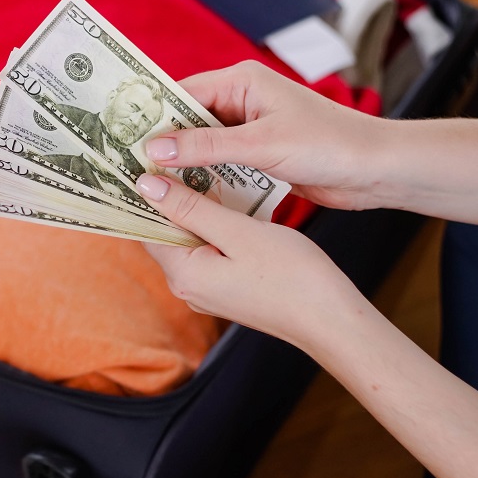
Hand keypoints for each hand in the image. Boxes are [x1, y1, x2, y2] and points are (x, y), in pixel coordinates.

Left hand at [136, 173, 367, 349]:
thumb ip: (191, 208)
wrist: (333, 321)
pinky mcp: (227, 287)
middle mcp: (187, 286)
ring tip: (200, 169)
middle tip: (174, 156)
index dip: (144, 192)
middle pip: (165, 232)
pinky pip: (208, 248)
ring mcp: (207, 289)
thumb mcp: (239, 232)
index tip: (145, 159)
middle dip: (169, 195)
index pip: (144, 227)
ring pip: (189, 238)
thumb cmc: (292, 277)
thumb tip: (146, 185)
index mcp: (183, 274)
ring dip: (194, 207)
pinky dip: (213, 224)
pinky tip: (226, 199)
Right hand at [148, 60, 389, 210]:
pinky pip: (221, 163)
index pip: (182, 93)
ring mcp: (250, 128)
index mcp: (242, 81)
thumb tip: (154, 151)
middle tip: (128, 167)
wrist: (377, 169)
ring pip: (202, 145)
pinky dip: (205, 176)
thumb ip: (205, 148)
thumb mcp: (260, 146)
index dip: (152, 116)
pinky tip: (184, 194)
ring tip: (148, 184)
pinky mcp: (259, 153)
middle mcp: (242, 99)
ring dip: (184, 163)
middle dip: (164, 143)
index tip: (121, 138)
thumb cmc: (327, 145)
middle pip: (188, 120)